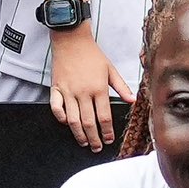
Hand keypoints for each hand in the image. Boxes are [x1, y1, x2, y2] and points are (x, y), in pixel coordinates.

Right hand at [49, 18, 128, 151]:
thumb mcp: (111, 69)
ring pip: (73, 120)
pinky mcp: (56, 88)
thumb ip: (122, 87)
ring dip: (78, 134)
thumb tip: (132, 100)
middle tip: (97, 147)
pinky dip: (61, 118)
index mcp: (99, 88)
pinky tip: (66, 124)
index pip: (104, 117)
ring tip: (84, 142)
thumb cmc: (92, 54)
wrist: (71, 40)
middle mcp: (83, 92)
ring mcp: (68, 91)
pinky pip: (56, 108)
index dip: (107, 132)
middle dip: (94, 138)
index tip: (109, 139)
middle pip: (89, 123)